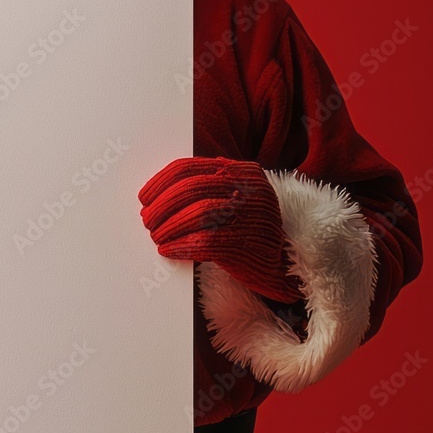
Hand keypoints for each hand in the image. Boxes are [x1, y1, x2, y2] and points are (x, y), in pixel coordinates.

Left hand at [138, 157, 301, 302]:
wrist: (287, 264)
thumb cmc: (251, 229)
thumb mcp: (237, 197)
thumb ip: (209, 187)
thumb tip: (160, 192)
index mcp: (242, 170)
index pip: (189, 168)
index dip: (161, 183)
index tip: (145, 196)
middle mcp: (249, 188)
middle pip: (190, 189)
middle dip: (161, 206)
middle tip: (147, 219)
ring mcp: (251, 215)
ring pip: (197, 214)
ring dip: (169, 226)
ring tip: (156, 235)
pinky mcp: (248, 244)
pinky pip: (205, 242)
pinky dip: (181, 246)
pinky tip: (168, 250)